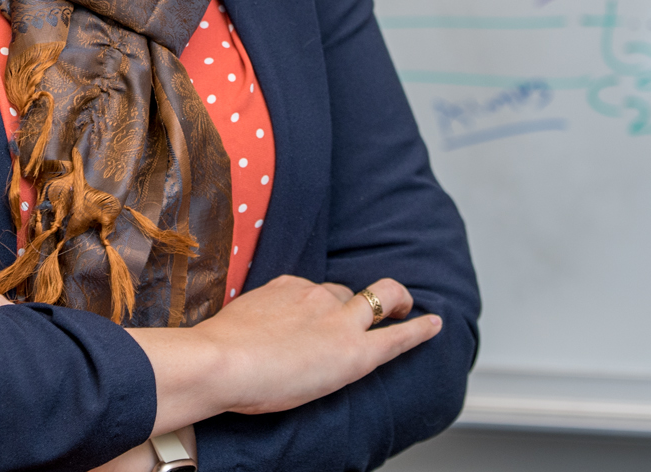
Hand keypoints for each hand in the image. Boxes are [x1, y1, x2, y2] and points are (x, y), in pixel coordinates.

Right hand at [129, 275, 440, 430]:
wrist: (221, 362)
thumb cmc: (215, 352)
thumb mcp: (230, 326)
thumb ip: (246, 327)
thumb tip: (234, 341)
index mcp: (285, 288)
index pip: (314, 291)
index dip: (323, 304)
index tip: (322, 315)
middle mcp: (314, 295)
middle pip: (347, 292)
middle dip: (365, 299)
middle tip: (379, 306)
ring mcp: (336, 320)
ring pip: (379, 300)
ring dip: (394, 305)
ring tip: (406, 312)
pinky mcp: (353, 351)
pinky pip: (396, 336)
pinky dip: (418, 329)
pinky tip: (434, 326)